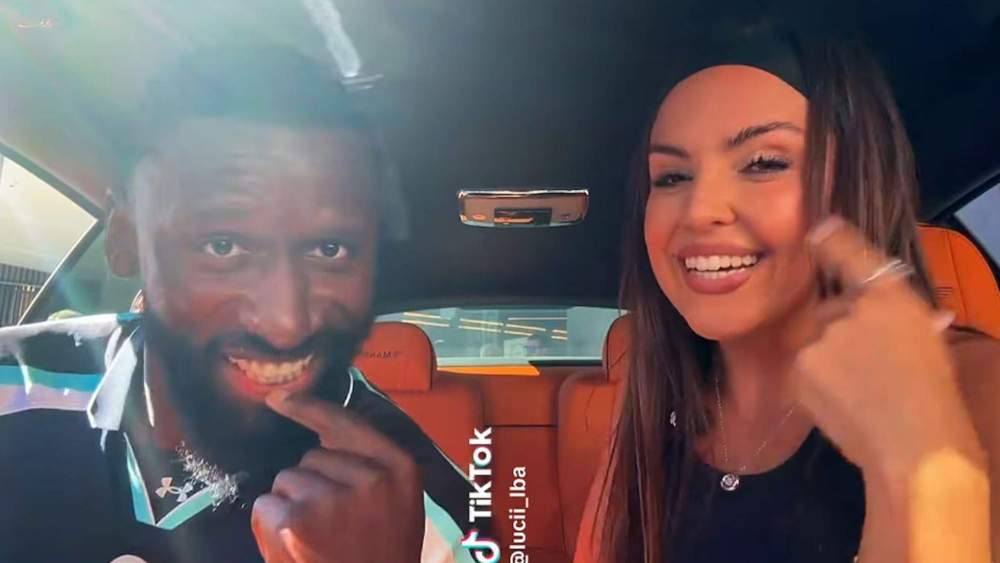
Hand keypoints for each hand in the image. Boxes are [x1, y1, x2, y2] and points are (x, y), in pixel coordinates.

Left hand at [251, 391, 424, 562]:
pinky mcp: (298, 520)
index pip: (347, 423)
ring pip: (287, 479)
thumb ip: (370, 466)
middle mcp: (372, 477)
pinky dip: (269, 525)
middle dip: (311, 484)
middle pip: (312, 456)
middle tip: (331, 525)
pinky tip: (294, 547)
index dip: (309, 407)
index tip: (279, 398)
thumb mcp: (397, 504)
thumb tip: (318, 430)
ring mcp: (334, 497)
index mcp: (400, 468)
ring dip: (291, 505)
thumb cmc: (381, 554)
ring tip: (315, 540)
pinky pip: (266, 504)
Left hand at [790, 216, 981, 479]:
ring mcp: (821, 339)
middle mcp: (850, 310)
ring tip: (859, 391)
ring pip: (816, 343)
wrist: (913, 446)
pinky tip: (844, 403)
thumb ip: (903, 322)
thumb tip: (906, 316)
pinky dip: (817, 383)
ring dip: (829, 359)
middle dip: (839, 330)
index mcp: (890, 299)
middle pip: (830, 311)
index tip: (819, 228)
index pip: (855, 256)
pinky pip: (804, 370)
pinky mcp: (800, 370)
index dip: (835, 241)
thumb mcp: (928, 344)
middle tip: (865, 366)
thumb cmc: (933, 397)